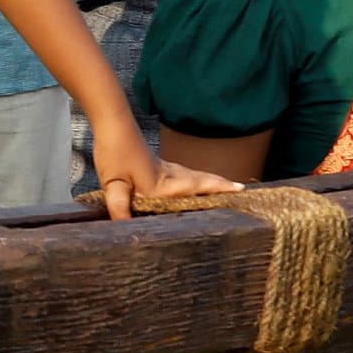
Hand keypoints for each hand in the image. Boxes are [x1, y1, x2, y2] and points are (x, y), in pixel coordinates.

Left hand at [90, 131, 234, 218]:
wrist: (112, 123)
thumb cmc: (114, 150)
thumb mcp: (114, 183)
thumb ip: (120, 206)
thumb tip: (125, 229)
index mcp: (163, 183)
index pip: (196, 188)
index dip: (217, 190)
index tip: (238, 191)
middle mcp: (168, 175)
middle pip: (200, 180)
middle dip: (220, 185)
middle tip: (240, 190)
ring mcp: (163, 167)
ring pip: (193, 175)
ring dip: (209, 181)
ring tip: (224, 187)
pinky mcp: (155, 163)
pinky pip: (182, 174)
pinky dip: (194, 178)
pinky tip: (190, 181)